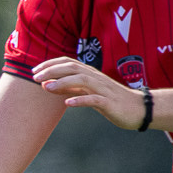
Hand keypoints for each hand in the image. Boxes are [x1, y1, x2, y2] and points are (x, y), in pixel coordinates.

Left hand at [31, 58, 148, 129]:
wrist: (139, 109)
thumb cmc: (110, 100)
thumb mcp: (86, 92)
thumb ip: (68, 88)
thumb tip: (46, 85)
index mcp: (90, 74)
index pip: (68, 62)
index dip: (50, 64)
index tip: (34, 70)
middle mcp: (96, 78)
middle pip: (73, 68)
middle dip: (52, 70)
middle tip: (35, 77)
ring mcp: (104, 90)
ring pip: (82, 80)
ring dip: (63, 83)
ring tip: (46, 87)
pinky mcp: (110, 103)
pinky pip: (94, 99)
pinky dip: (80, 99)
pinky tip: (67, 103)